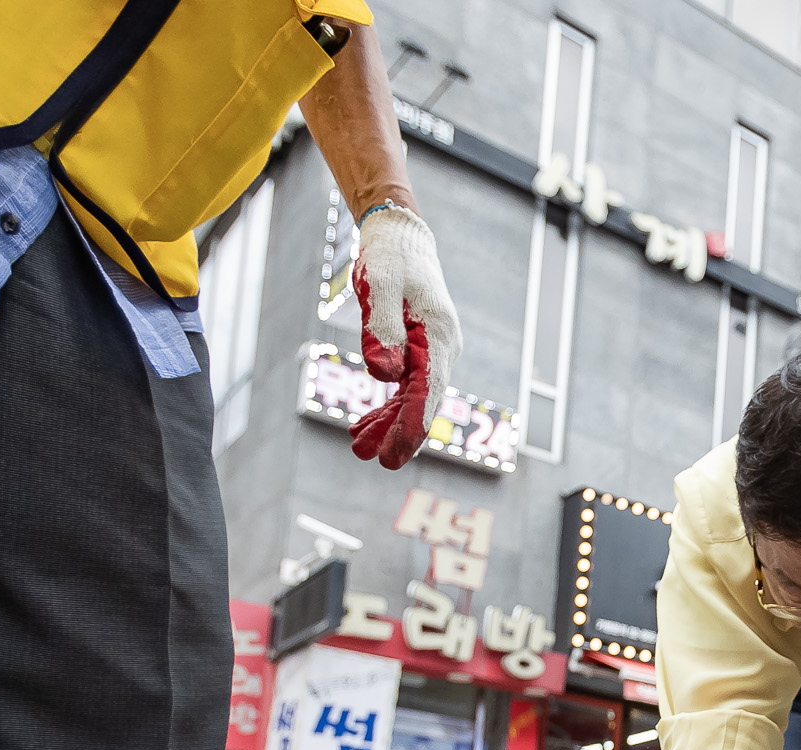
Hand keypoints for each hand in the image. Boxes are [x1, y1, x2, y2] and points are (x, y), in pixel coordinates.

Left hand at [347, 204, 461, 469]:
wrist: (400, 236)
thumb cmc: (390, 259)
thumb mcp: (381, 288)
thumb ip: (381, 330)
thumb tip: (384, 375)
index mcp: (437, 336)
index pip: (426, 393)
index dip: (409, 428)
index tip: (392, 456)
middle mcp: (441, 348)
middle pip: (422, 402)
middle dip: (398, 434)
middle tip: (375, 461)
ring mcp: (432, 351)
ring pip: (412, 398)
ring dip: (388, 424)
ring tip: (359, 446)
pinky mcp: (418, 350)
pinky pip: (405, 386)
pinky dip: (387, 406)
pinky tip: (365, 424)